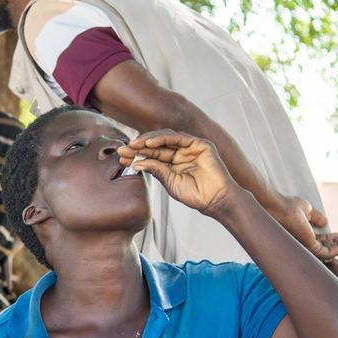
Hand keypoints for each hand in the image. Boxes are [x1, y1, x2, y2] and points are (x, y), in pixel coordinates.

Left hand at [117, 130, 237, 214]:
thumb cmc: (195, 195)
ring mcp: (190, 148)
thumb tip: (137, 162)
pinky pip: (179, 137)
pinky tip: (149, 143)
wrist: (216, 200)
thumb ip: (156, 170)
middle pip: (156, 146)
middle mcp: (180, 154)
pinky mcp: (200, 145)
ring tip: (134, 145)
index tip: (121, 157)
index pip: (151, 155)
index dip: (136, 155)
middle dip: (138, 147)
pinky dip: (163, 138)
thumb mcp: (170, 183)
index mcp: (172, 164)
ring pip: (165, 139)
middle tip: (123, 150)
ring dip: (148, 140)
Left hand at [272, 196, 337, 259]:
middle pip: (324, 249)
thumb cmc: (288, 207)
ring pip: (327, 253)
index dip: (331, 239)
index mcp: (301, 236)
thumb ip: (315, 217)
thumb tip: (326, 222)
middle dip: (337, 244)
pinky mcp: (309, 248)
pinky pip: (328, 253)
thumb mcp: (306, 210)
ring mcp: (305, 248)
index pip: (318, 242)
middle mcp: (302, 245)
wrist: (279, 207)